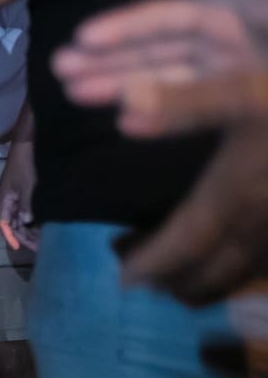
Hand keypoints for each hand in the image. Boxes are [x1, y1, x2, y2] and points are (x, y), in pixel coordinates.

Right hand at [0, 138, 39, 252]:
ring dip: (31, 229)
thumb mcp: (26, 186)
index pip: (4, 223)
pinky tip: (47, 225)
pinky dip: (36, 219)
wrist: (30, 144)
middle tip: (40, 248)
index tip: (19, 249)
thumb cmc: (26, 164)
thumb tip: (26, 222)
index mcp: (5, 199)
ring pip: (22, 218)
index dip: (10, 237)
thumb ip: (26, 205)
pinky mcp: (27, 191)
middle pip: (14, 223)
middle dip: (25, 236)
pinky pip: (29, 210)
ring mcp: (18, 196)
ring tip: (45, 239)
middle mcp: (10, 200)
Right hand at [54, 0, 267, 136]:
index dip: (125, 27)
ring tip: (73, 94)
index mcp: (244, 7)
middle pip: (162, 46)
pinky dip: (164, 111)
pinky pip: (200, 104)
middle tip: (58, 74)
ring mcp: (245, 71)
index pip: (172, 14)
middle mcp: (239, 37)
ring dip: (124, 84)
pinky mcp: (252, 103)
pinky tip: (130, 121)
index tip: (80, 38)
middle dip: (110, 59)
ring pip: (173, 76)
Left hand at [120, 118, 267, 304]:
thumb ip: (184, 105)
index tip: (123, 280)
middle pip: (214, 271)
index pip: (184, 244)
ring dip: (213, 281)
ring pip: (247, 272)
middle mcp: (264, 224)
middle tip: (150, 284)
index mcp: (237, 196)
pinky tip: (244, 253)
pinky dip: (248, 268)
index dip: (151, 264)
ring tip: (187, 281)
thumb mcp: (245, 93)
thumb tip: (125, 119)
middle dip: (179, 282)